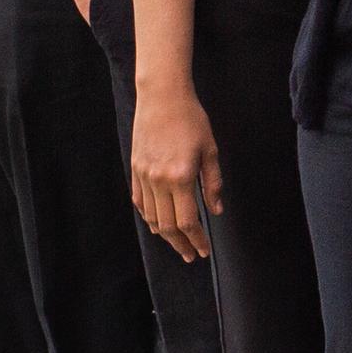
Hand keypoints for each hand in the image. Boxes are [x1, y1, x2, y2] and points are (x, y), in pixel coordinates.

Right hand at [130, 82, 225, 261]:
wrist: (162, 97)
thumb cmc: (191, 120)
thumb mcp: (210, 151)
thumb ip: (212, 183)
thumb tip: (216, 211)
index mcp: (181, 177)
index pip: (188, 221)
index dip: (196, 240)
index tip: (203, 251)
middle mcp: (159, 180)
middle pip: (167, 225)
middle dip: (180, 244)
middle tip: (190, 255)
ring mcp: (144, 175)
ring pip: (151, 217)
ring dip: (164, 235)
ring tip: (177, 244)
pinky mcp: (135, 169)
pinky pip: (140, 201)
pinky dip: (149, 217)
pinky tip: (158, 224)